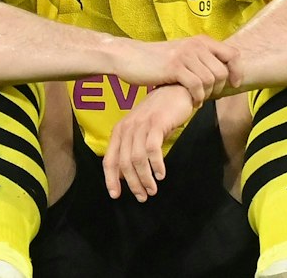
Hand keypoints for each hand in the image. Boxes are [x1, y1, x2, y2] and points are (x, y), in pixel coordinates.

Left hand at [103, 84, 194, 200]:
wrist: (177, 90)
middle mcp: (127, 128)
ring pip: (137, 159)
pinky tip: (161, 174)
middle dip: (133, 183)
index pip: (110, 160)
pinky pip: (153, 150)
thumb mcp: (141, 129)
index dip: (111, 180)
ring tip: (152, 190)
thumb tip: (128, 174)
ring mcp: (141, 125)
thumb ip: (133, 147)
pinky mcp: (156, 123)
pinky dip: (156, 165)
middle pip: (124, 163)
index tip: (116, 195)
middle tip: (143, 196)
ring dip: (145, 178)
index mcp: (120, 131)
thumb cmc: (160, 112)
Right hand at [114, 34, 236, 103]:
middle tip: (210, 96)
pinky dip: (198, 97)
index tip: (234, 84)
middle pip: (222, 71)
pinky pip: (196, 86)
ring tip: (199, 99)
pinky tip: (193, 102)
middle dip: (219, 88)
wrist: (130, 56)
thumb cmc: (157, 59)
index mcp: (201, 41)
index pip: (233, 54)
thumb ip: (200, 58)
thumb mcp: (183, 53)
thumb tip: (221, 73)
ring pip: (210, 79)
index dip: (237, 71)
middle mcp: (196, 46)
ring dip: (207, 94)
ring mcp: (185, 56)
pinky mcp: (174, 67)